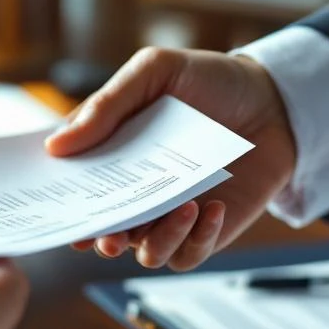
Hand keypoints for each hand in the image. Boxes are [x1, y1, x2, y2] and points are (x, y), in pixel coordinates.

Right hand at [45, 47, 296, 270]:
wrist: (273, 98)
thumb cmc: (208, 81)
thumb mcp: (153, 73)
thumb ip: (106, 106)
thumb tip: (55, 144)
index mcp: (111, 160)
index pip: (75, 192)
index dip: (62, 205)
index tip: (57, 208)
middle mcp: (135, 195)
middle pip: (104, 233)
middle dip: (102, 239)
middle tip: (108, 235)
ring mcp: (170, 216)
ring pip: (147, 253)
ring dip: (157, 239)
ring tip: (182, 208)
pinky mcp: (206, 232)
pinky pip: (189, 254)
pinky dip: (197, 238)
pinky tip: (212, 208)